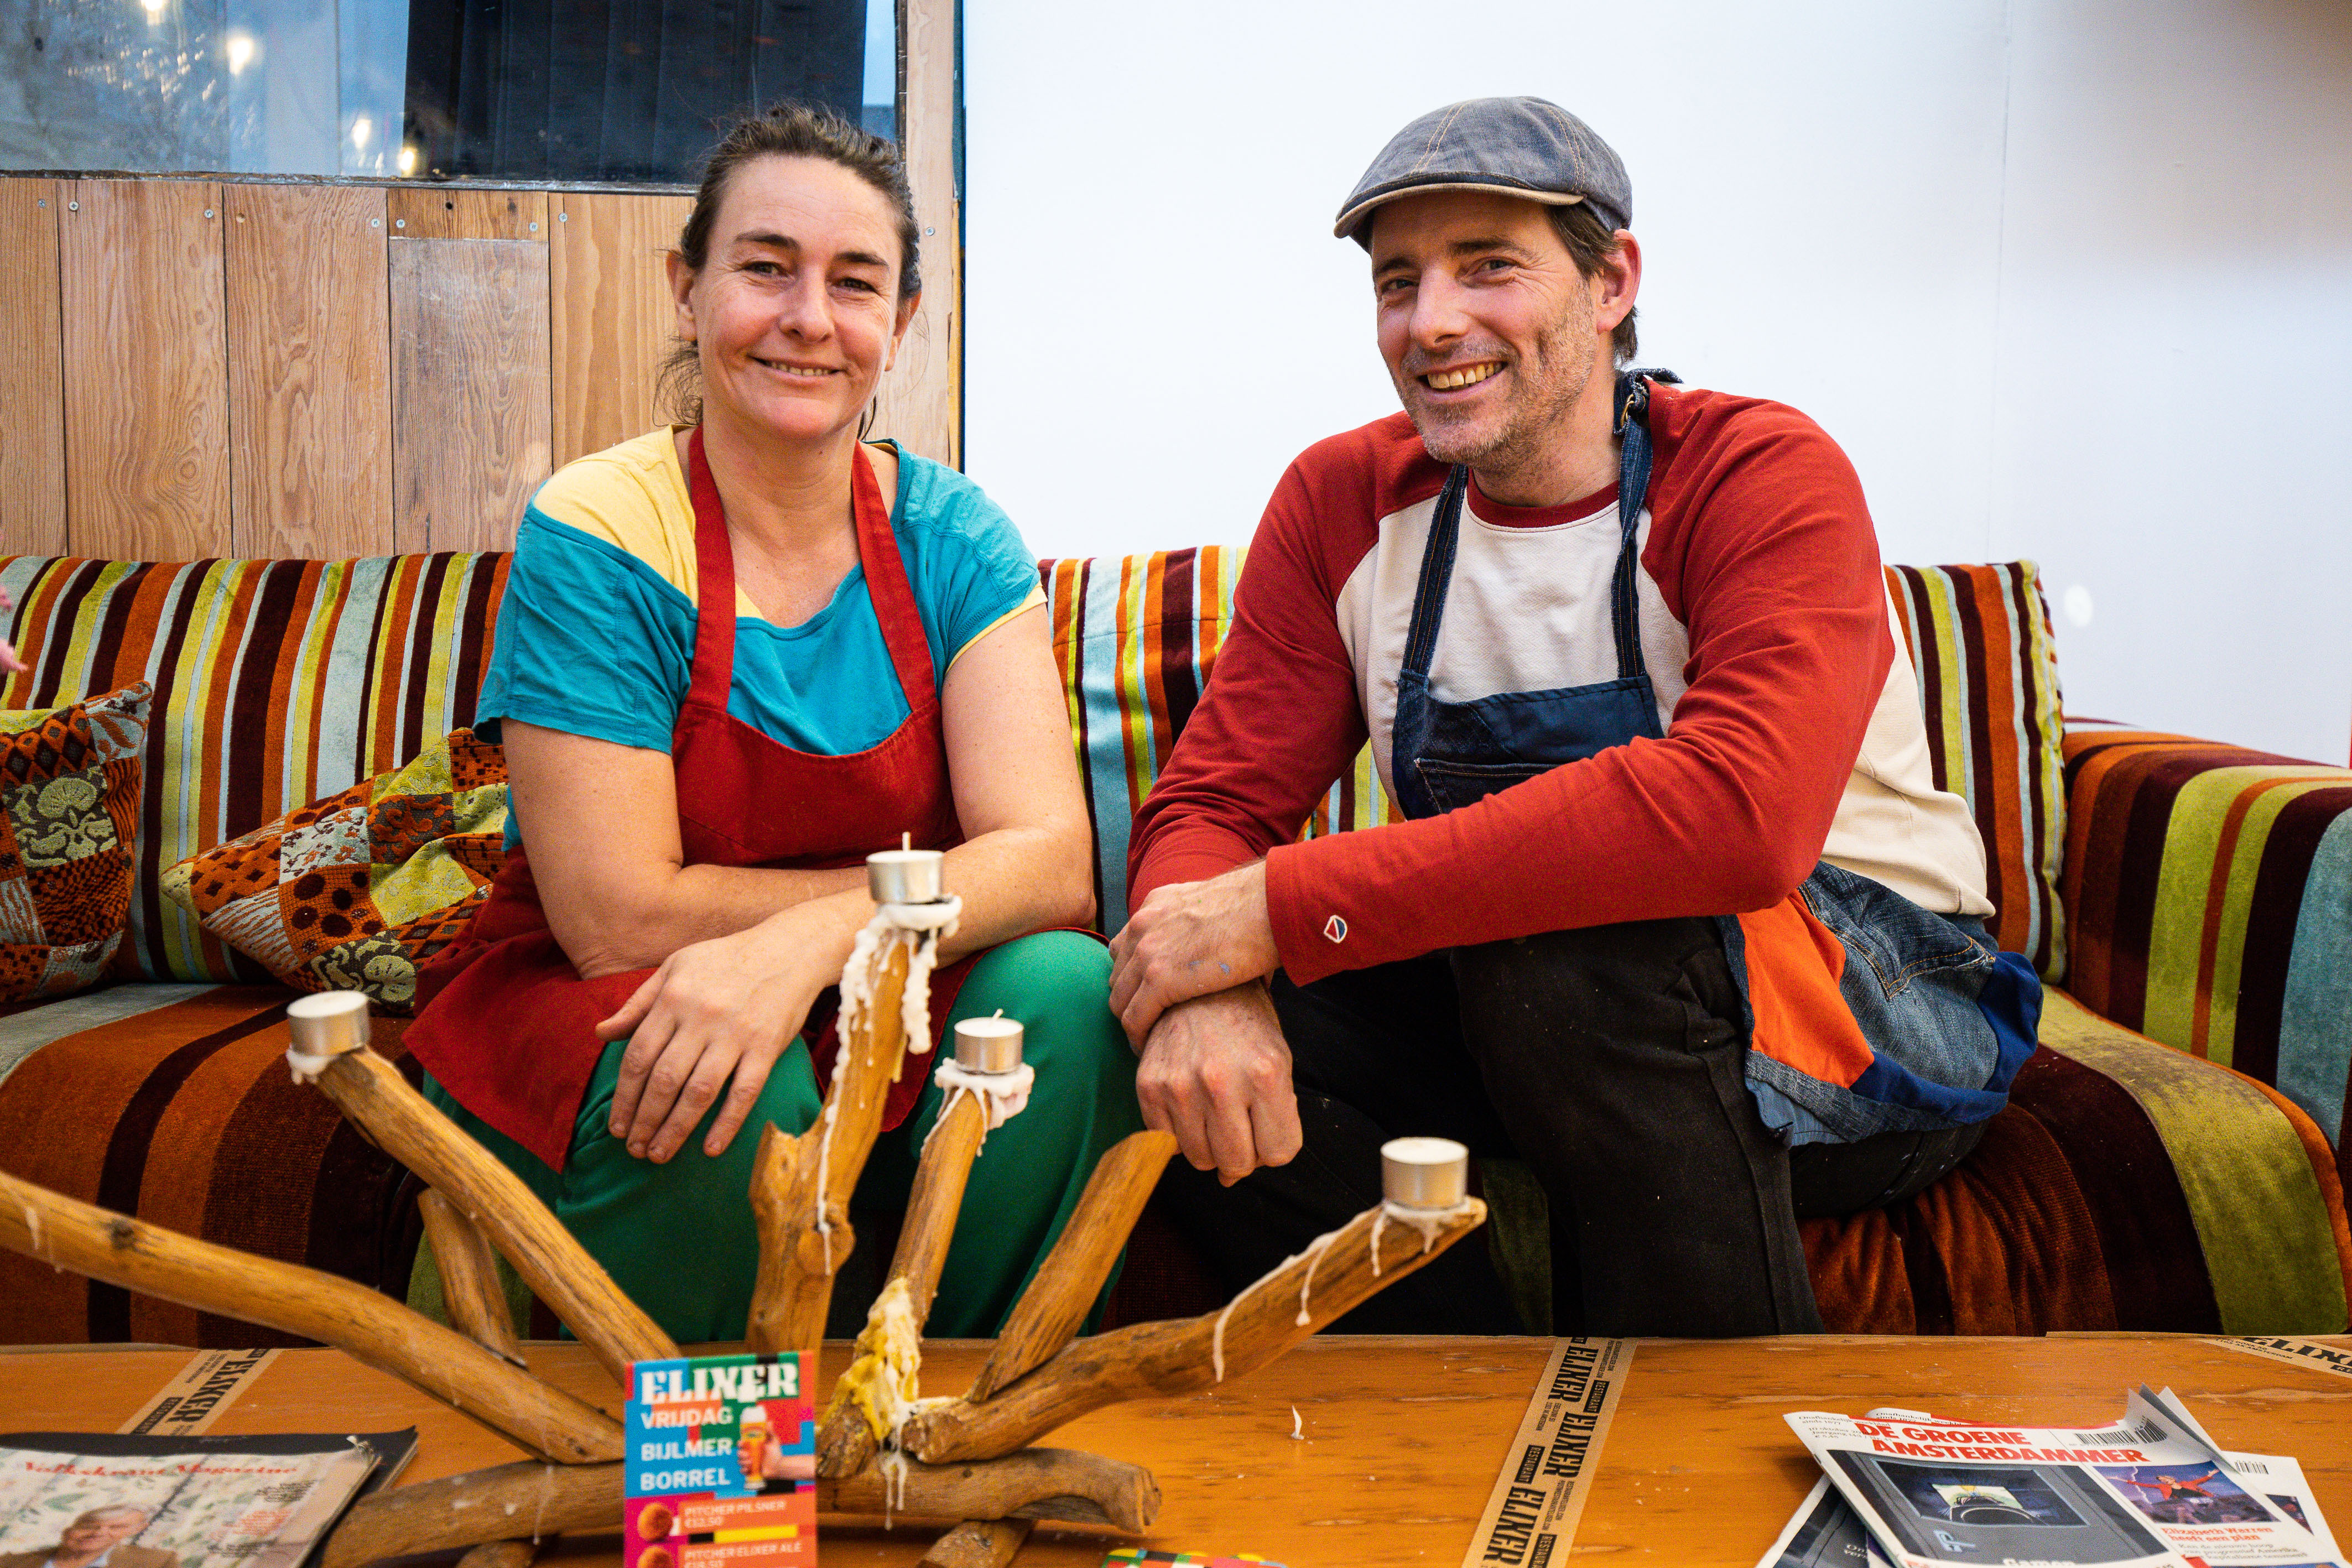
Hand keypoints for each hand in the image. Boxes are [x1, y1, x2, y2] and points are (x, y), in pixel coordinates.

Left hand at [595, 909, 836, 1162]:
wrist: (790, 949)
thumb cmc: (727, 959)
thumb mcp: (675, 967)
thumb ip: (638, 1003)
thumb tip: (601, 1033)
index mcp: (674, 998)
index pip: (638, 1056)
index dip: (624, 1096)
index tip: (616, 1125)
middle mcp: (701, 1018)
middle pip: (664, 1079)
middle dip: (644, 1120)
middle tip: (633, 1149)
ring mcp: (736, 1034)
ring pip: (698, 1092)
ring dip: (675, 1129)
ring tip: (659, 1154)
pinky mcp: (767, 1047)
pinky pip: (744, 1092)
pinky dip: (726, 1123)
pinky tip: (711, 1149)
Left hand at [1107, 861, 1279, 1043]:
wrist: (1273, 904)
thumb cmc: (1262, 909)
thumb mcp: (1214, 908)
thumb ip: (1199, 928)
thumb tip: (1215, 953)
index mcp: (1156, 905)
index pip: (1126, 947)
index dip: (1134, 977)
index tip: (1149, 997)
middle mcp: (1144, 925)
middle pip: (1118, 975)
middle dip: (1130, 1001)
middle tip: (1148, 1023)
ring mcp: (1148, 951)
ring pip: (1120, 1000)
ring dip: (1131, 1022)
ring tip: (1147, 1040)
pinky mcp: (1160, 978)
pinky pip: (1134, 1017)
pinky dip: (1138, 1036)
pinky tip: (1148, 1047)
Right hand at [1134, 983, 1300, 1184]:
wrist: (1197, 986)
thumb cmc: (1245, 1026)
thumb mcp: (1278, 1060)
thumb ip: (1272, 1120)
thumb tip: (1230, 1178)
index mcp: (1266, 1074)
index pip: (1280, 1153)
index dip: (1275, 1145)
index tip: (1267, 1125)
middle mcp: (1222, 1082)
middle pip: (1237, 1163)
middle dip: (1243, 1154)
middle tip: (1239, 1125)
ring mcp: (1181, 1086)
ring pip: (1201, 1160)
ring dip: (1210, 1147)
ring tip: (1213, 1112)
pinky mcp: (1149, 1086)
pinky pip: (1166, 1143)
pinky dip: (1178, 1135)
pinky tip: (1188, 1106)